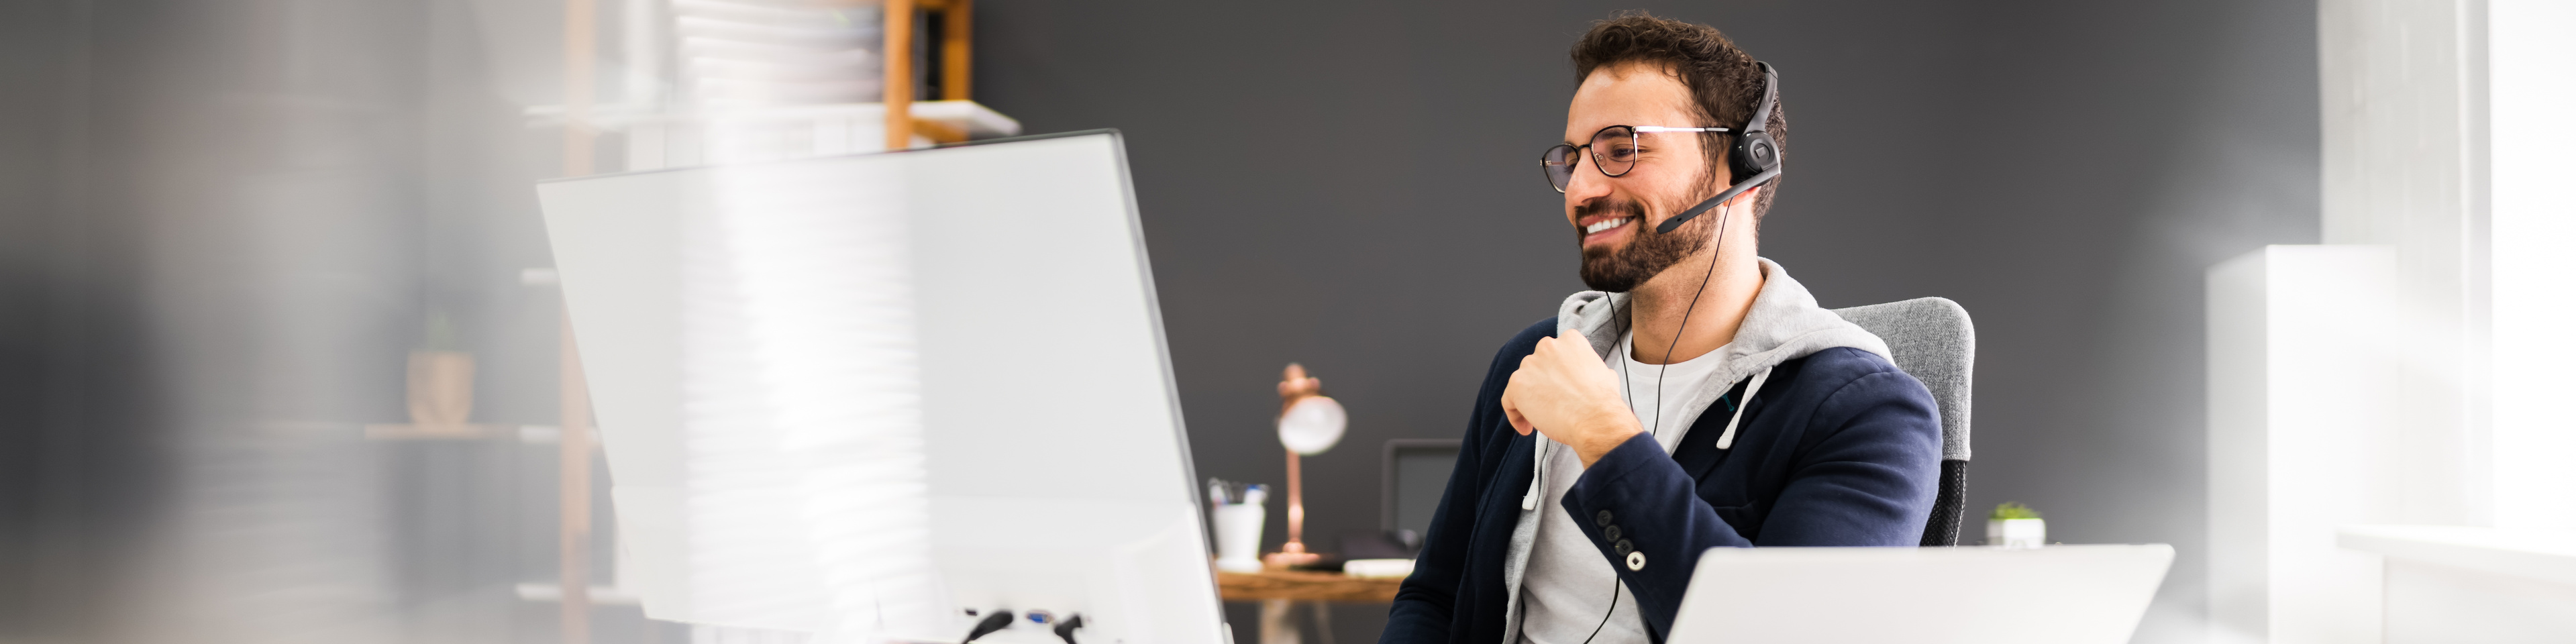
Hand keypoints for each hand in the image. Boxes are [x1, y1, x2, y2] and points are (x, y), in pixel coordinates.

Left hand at [1500, 329, 1640, 467]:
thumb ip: (1591, 369)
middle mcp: (1547, 346)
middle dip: (1542, 385)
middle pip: (1537, 366)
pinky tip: (1527, 428)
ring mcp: (1530, 364)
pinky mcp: (1517, 384)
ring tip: (1542, 418)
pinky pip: (1509, 400)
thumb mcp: (1605, 374)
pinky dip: (1515, 414)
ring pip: (1523, 383)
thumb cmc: (1602, 402)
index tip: (1562, 389)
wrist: (1594, 419)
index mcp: (1570, 340)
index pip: (1555, 354)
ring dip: (1529, 399)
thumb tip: (1596, 374)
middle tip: (1552, 404)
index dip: (1556, 373)